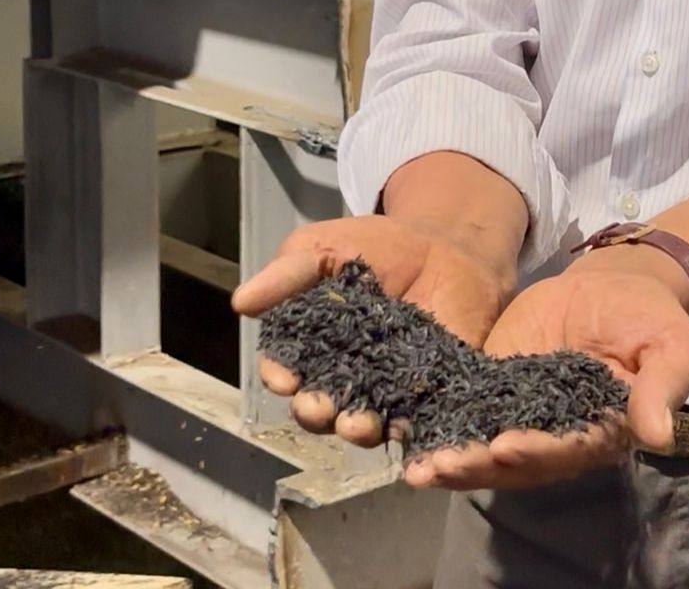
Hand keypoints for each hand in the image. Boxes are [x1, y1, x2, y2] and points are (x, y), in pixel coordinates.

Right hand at [232, 212, 511, 446]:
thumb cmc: (378, 247)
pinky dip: (415, 440)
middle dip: (317, 413)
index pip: (287, 371)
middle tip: (323, 409)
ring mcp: (388, 393)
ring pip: (367, 425)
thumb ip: (288, 272)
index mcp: (312, 347)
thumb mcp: (327, 247)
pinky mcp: (430, 398)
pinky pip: (420, 427)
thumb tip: (241, 301)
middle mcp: (344, 379)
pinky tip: (412, 442)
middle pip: (322, 409)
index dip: (281, 376)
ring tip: (364, 425)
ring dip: (360, 431)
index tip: (284, 378)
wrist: (446, 245)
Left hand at [405, 247, 688, 491]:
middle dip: (477, 465)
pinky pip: (466, 408)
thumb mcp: (673, 345)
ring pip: (483, 445)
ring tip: (415, 465)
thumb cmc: (651, 317)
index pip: (567, 450)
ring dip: (451, 458)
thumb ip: (665, 385)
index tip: (505, 446)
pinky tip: (407, 426)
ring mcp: (522, 413)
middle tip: (439, 466)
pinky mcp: (496, 384)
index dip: (537, 451)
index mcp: (601, 431)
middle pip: (515, 460)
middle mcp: (557, 435)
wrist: (617, 286)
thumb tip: (659, 433)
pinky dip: (438, 420)